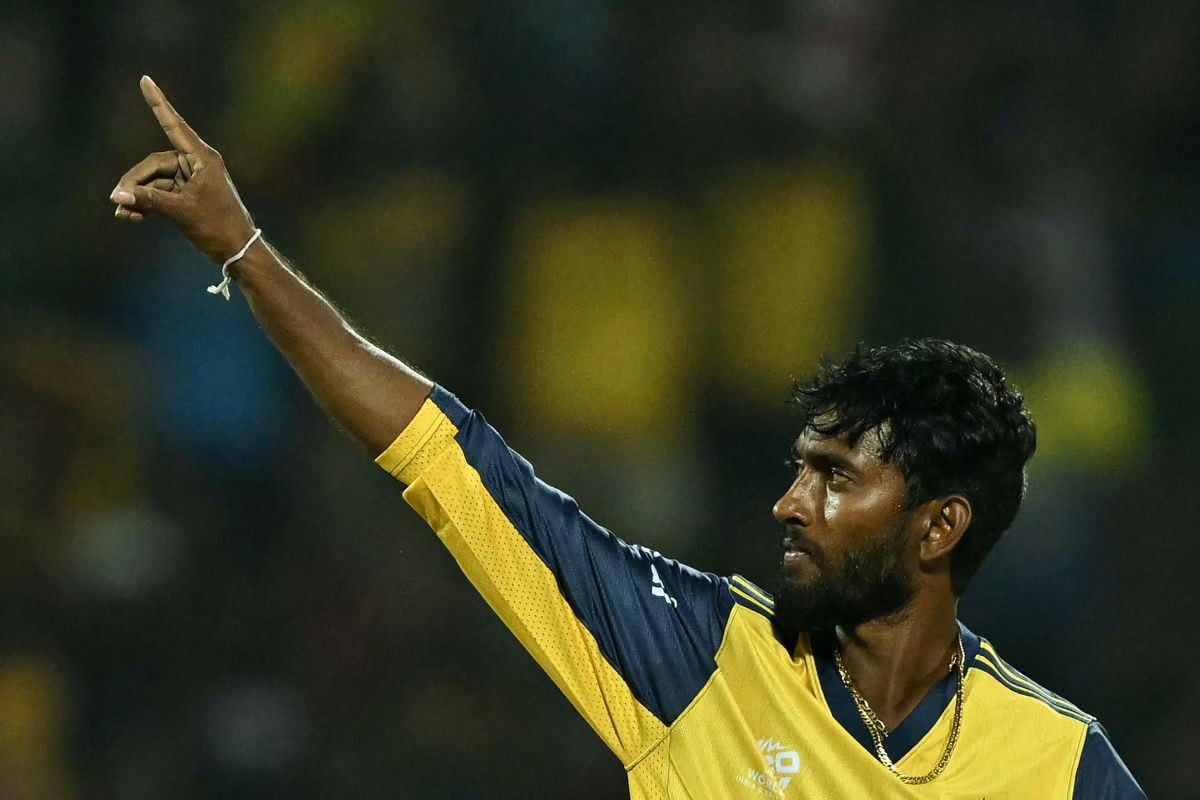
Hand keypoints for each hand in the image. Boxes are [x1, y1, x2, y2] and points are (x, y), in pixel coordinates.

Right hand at [110, 76, 256, 263]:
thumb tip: (117, 196)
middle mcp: (196, 164)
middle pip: (154, 164)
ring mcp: (190, 180)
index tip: (145, 80)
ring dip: (137, 196)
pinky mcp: (186, 195)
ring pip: (153, 181)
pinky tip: (130, 217)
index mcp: (203, 158)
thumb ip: (148, 200)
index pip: (174, 125)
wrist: (237, 250)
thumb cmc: (217, 226)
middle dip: (134, 182)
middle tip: (116, 200)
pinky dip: (145, 203)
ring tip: (122, 213)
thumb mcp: (181, 211)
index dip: (158, 103)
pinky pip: (159, 193)